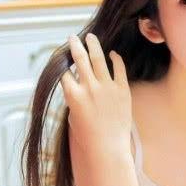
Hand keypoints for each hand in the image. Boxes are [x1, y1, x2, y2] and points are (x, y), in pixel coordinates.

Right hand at [60, 33, 131, 154]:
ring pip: (99, 58)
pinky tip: (113, 54)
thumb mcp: (73, 116)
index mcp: (73, 95)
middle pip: (80, 59)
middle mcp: (89, 88)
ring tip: (91, 37)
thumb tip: (77, 85)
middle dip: (75, 45)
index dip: (62, 63)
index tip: (63, 57)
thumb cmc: (88, 137)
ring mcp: (107, 88)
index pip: (64, 71)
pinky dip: (115, 59)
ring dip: (93, 45)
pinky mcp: (123, 90)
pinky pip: (119, 69)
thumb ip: (75, 98)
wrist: (108, 148)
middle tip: (72, 37)